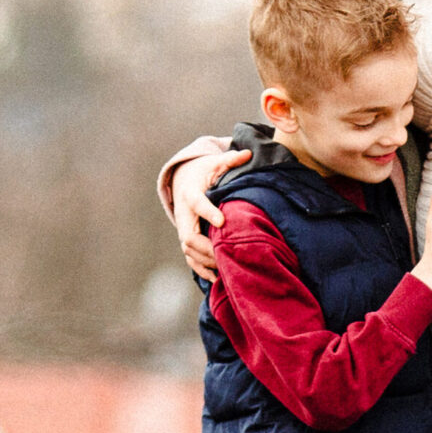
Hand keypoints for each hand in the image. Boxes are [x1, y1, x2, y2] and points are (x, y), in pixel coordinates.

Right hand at [172, 149, 249, 278]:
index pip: (197, 203)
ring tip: (225, 269)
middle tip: (227, 254)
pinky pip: (190, 258)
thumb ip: (231, 160)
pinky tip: (217, 279)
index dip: (208, 212)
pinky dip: (201, 269)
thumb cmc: (205, 172)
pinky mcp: (186, 239)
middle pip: (188, 235)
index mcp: (191, 193)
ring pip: (188, 250)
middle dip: (206, 247)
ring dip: (205, 261)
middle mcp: (184, 214)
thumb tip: (247, 153)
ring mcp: (183, 228)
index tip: (223, 221)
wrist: (185, 180)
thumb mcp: (216, 163)